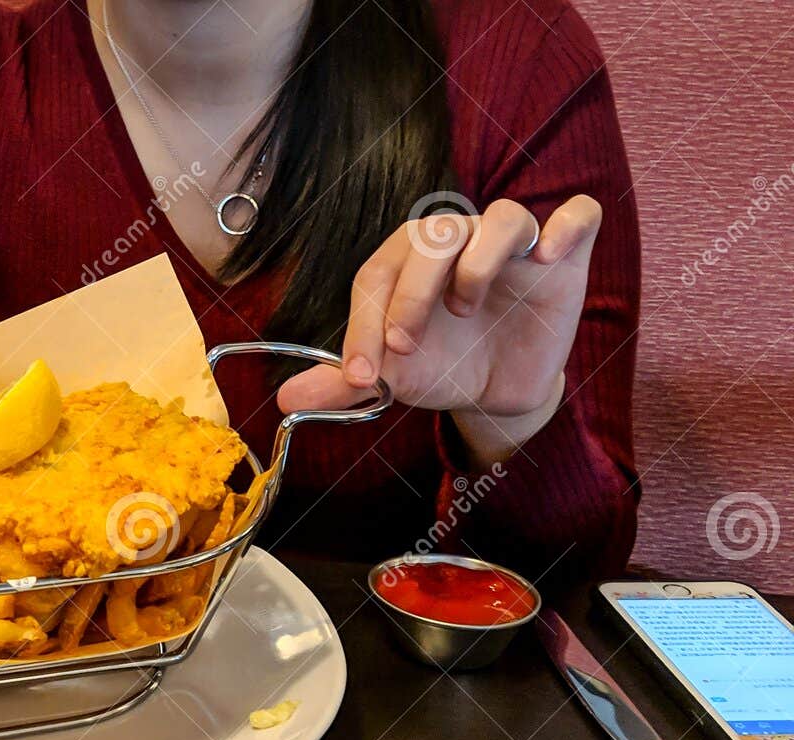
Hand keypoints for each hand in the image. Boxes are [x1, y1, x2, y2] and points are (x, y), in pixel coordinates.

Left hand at [277, 196, 602, 453]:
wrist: (497, 389)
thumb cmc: (441, 366)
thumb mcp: (391, 379)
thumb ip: (342, 383)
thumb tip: (286, 399)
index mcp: (410, 260)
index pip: (378, 273)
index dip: (362, 322)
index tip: (362, 376)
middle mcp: (460, 241)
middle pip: (434, 237)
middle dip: (411, 294)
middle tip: (404, 348)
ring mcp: (514, 246)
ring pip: (502, 218)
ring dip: (478, 261)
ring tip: (466, 309)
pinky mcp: (565, 257)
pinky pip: (577, 217)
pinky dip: (568, 227)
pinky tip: (550, 259)